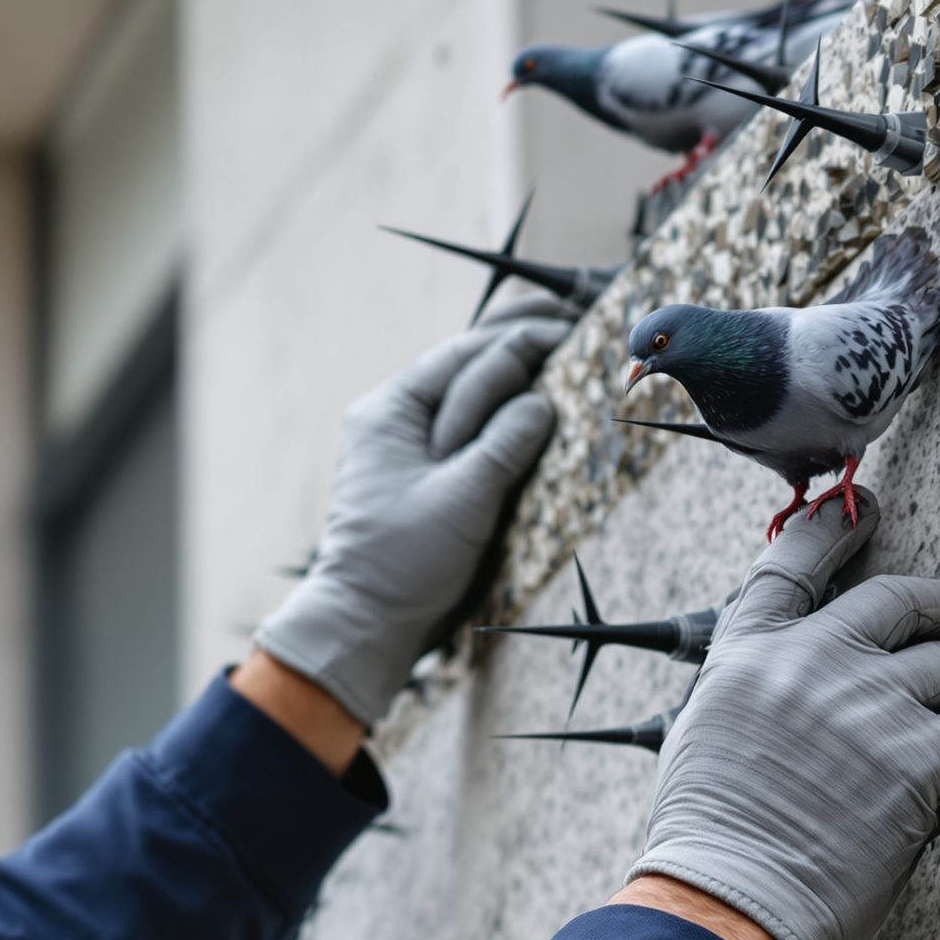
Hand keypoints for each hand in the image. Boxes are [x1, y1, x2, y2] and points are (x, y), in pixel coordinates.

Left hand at [255, 298, 575, 722]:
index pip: (463, 356)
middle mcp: (396, 417)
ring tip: (562, 341)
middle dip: (517, 337)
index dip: (519, 339)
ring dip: (514, 368)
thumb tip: (543, 401)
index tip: (571, 328)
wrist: (367, 623)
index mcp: (389, 410)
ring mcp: (409, 444)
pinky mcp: (428, 472)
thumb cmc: (402, 564)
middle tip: (572, 316)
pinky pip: (472, 426)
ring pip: (470, 390)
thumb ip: (505, 445)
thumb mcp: (462, 499)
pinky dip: (506, 408)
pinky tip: (539, 396)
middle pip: (465, 363)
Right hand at [628, 490, 939, 939]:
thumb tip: (810, 656)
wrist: (725, 905)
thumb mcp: (708, 729)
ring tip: (931, 755)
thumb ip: (758, 678)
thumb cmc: (710, 835)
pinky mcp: (916, 759)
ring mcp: (866, 705)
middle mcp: (809, 661)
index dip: (839, 525)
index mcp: (747, 652)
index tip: (868, 510)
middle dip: (938, 615)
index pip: (797, 556)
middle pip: (904, 599)